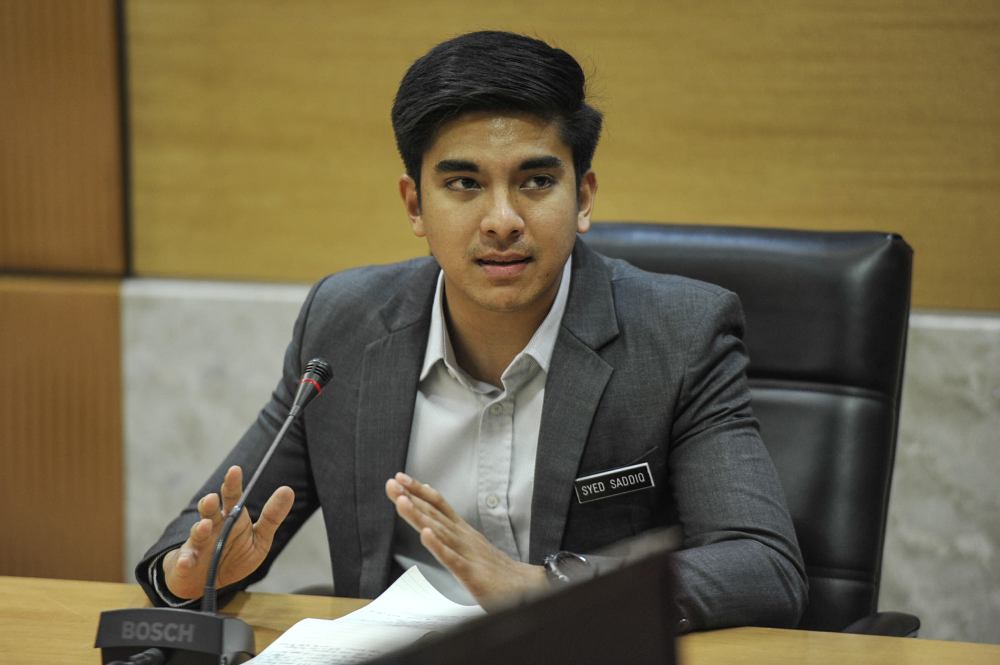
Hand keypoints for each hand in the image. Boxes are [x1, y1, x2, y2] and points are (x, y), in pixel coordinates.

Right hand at [162, 465, 293, 599]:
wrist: (208, 582)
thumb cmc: (235, 556)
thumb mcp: (259, 539)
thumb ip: (271, 517)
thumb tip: (288, 490)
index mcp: (230, 518)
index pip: (232, 496)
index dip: (232, 483)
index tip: (235, 470)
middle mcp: (212, 526)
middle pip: (210, 510)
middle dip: (210, 503)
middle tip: (213, 498)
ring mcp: (198, 544)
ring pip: (198, 533)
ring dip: (200, 529)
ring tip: (205, 525)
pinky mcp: (187, 563)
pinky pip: (185, 561)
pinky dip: (184, 561)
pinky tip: (186, 562)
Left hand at [385, 472, 546, 609]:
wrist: (526, 587)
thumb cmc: (496, 570)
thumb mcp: (471, 545)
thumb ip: (451, 531)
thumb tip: (432, 515)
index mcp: (462, 531)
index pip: (438, 506)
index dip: (418, 491)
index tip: (400, 479)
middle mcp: (463, 538)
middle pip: (435, 514)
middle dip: (411, 498)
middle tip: (393, 484)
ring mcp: (468, 554)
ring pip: (440, 532)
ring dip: (420, 516)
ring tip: (402, 501)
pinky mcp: (472, 574)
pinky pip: (452, 559)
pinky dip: (439, 547)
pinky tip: (426, 536)